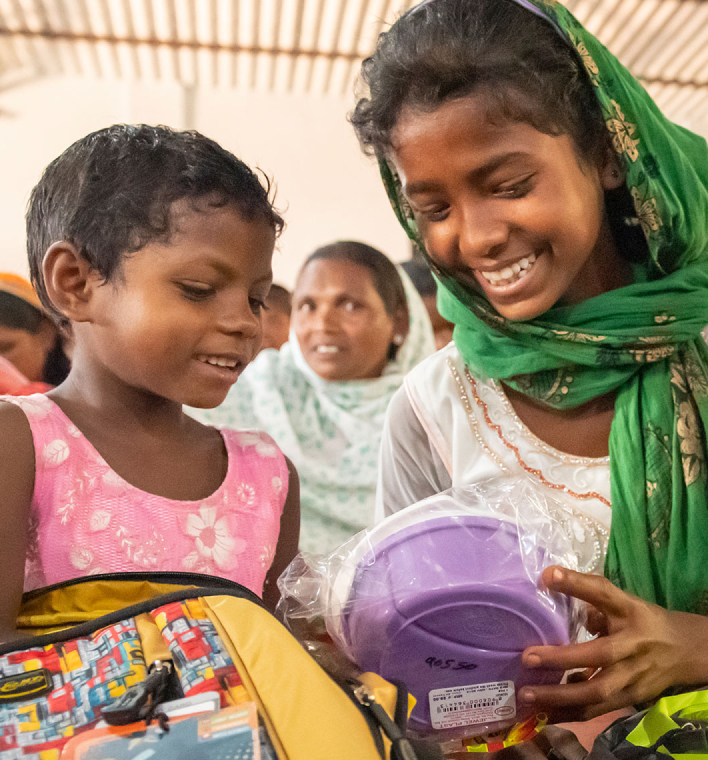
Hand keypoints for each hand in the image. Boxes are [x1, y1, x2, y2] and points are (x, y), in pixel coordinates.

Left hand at [518, 566, 707, 721]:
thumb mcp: (621, 600)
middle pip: (597, 659)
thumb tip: (548, 576)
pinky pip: (595, 711)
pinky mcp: (626, 701)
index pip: (603, 597)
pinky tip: (544, 711)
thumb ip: (588, 589)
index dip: (577, 587)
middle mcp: (631, 654)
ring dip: (559, 699)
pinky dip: (569, 712)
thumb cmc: (644, 621)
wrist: (684, 651)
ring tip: (527, 696)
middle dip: (561, 662)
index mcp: (630, 620)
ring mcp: (630, 682)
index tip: (548, 578)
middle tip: (527, 659)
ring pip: (595, 697)